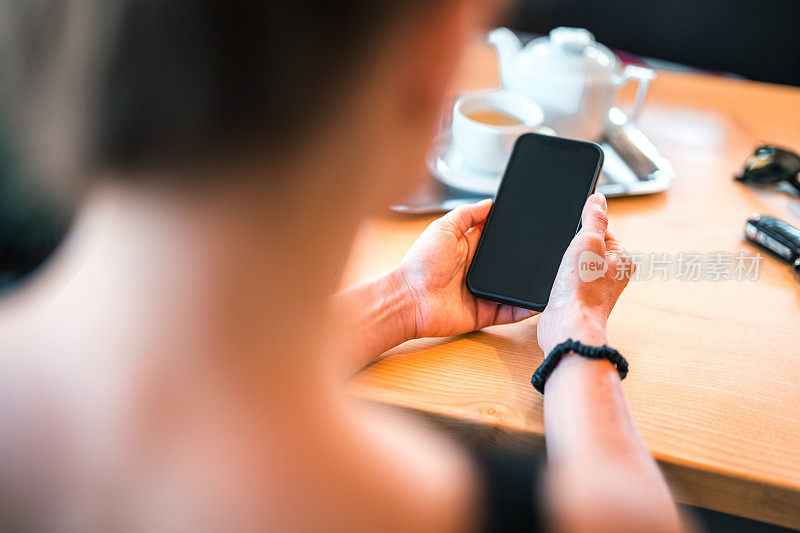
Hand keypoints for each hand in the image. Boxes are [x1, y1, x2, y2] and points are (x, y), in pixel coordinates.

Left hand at [392, 199, 536, 338]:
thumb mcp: (442, 228)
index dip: (512, 235)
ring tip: (549, 278)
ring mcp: (482, 293)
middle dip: (525, 260)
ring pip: (513, 289)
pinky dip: (524, 310)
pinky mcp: (484, 314)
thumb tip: (488, 202)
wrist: (408, 299)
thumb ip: (466, 214)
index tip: (531, 226)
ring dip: (528, 285)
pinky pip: (510, 313)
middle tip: (546, 253)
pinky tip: (538, 303)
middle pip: (509, 264)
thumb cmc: (419, 264)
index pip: (496, 240)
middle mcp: (477, 271)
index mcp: (468, 248)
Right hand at [537, 193, 633, 353]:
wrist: (568, 325)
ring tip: (562, 273)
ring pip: (574, 264)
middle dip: (571, 247)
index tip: (573, 236)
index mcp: (622, 259)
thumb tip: (598, 199)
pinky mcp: (578, 300)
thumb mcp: (588, 241)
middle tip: (566, 257)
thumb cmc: (583, 289)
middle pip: (586, 246)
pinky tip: (556, 284)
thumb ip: (594, 217)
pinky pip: (567, 281)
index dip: (583, 228)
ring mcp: (596, 289)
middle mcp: (612, 275)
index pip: (602, 229)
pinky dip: (558, 280)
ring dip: (563, 265)